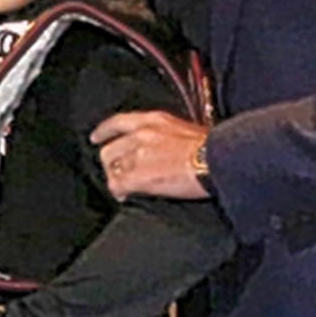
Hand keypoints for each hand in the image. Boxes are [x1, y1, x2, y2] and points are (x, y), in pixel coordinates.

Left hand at [91, 111, 211, 200]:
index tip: (96, 137)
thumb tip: (164, 148)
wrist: (219, 159)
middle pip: (109, 150)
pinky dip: (120, 192)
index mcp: (154, 120)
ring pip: (112, 169)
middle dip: (112, 164)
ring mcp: (138, 155)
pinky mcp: (139, 176)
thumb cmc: (213, 147)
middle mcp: (141, 134)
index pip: (119, 122)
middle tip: (118, 175)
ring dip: (117, 179)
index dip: (104, 131)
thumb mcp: (186, 129)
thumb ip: (167, 135)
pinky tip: (127, 196)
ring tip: (127, 188)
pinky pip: (117, 185)